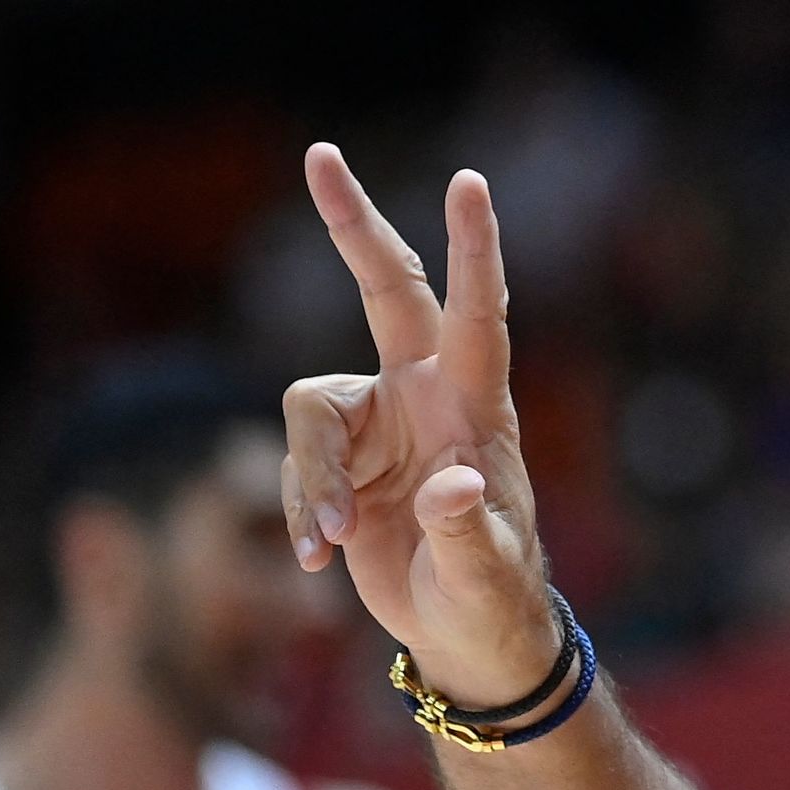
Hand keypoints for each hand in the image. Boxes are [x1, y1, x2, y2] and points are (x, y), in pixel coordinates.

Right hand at [282, 144, 557, 707]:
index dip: (473, 250)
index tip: (469, 181)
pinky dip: (299, 511)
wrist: (466, 637)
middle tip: (319, 152)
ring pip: (309, 411)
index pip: (477, 314)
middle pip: (385, 291)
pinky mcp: (339, 462)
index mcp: (475, 407)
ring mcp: (378, 424)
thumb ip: (467, 532)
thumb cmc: (494, 600)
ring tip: (328, 543)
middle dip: (352, 224)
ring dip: (310, 478)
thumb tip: (449, 489)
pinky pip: (295, 466)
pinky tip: (318, 561)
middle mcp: (423, 396)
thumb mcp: (486, 575)